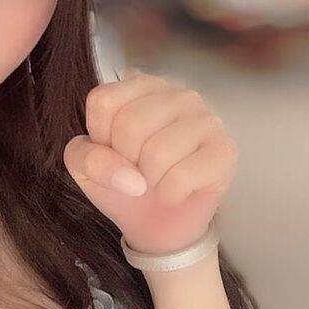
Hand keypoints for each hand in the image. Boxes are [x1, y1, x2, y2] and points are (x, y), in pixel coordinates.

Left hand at [63, 69, 237, 254]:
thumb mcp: (83, 165)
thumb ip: (85, 157)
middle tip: (136, 171)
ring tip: (156, 180)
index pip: (103, 102)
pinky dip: (169, 193)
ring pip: (157, 151)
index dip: (100, 139)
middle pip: (130, 123)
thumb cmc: (123, 182)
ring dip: (148, 180)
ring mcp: (206, 118)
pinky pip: (182, 176)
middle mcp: (177, 93)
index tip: (113, 151)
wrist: (156, 222)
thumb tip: (128, 175)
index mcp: (140, 86)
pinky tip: (175, 191)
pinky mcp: (225, 150)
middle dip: (125, 161)